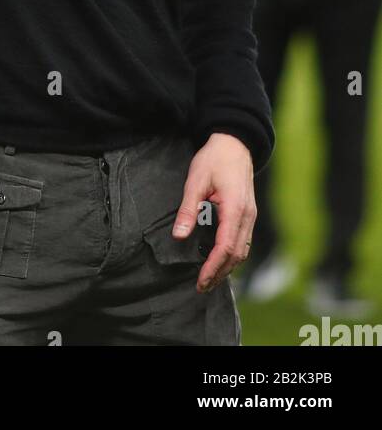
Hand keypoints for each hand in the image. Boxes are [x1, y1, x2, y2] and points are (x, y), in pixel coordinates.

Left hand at [173, 133, 255, 292]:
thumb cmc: (214, 159)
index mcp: (235, 209)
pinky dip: (232, 255)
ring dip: (228, 267)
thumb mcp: (195, 180)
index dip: (213, 267)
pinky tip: (220, 260)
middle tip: (202, 286)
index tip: (200, 280)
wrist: (234, 143)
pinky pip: (243, 241)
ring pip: (243, 250)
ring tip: (209, 278)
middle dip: (220, 273)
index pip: (226, 247)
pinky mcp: (248, 214)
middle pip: (237, 255)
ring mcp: (251, 216)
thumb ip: (188, 209)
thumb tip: (178, 236)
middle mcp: (247, 216)